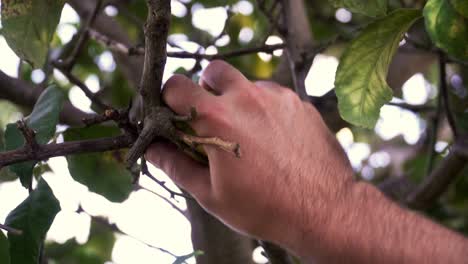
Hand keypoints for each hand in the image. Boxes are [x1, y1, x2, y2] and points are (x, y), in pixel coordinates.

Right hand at [145, 60, 354, 251]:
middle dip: (206, 88)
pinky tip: (273, 137)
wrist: (323, 210)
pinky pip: (273, 95)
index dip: (169, 98)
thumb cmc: (263, 207)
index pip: (177, 86)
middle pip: (213, 70)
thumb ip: (175, 166)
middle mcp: (246, 98)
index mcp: (217, 118)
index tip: (174, 114)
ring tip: (246, 132)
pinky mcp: (299, 103)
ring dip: (238, 99)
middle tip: (211, 117)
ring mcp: (277, 97)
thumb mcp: (210, 194)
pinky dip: (265, 108)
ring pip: (246, 82)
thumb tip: (152, 149)